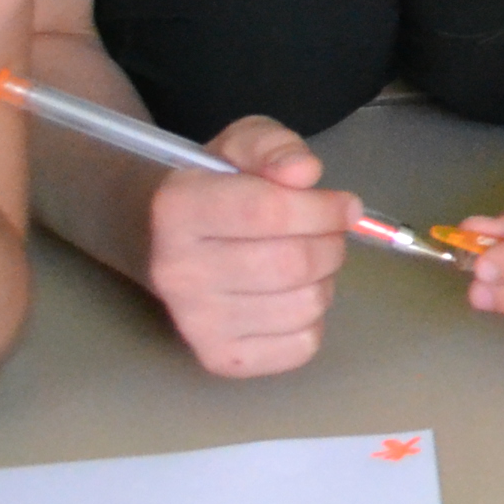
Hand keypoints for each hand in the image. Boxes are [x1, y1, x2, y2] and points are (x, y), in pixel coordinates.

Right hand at [147, 116, 353, 377]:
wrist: (157, 239)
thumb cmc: (212, 187)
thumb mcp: (240, 145)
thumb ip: (275, 147)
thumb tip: (304, 172)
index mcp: (176, 209)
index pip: (269, 211)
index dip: (323, 208)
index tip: (346, 205)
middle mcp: (179, 271)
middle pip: (293, 263)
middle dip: (331, 243)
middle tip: (329, 233)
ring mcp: (195, 321)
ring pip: (305, 304)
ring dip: (325, 279)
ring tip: (306, 260)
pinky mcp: (218, 357)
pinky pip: (301, 346)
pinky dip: (313, 318)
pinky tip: (291, 295)